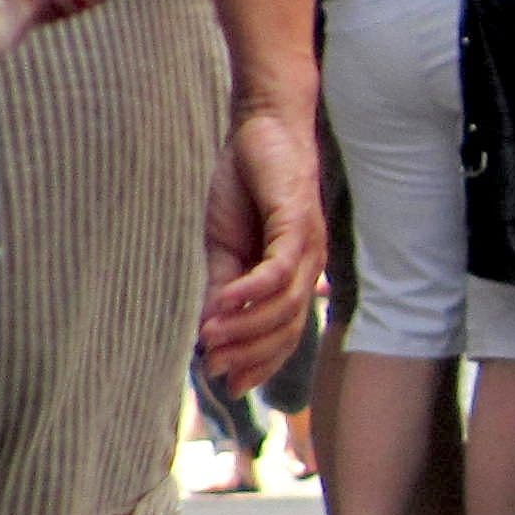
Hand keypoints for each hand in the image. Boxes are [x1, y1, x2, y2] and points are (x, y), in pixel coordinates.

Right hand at [198, 104, 322, 397]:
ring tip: (209, 340)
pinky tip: (225, 304)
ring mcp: (307, 247)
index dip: (260, 362)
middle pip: (287, 328)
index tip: (228, 385)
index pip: (285, 333)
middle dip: (251, 354)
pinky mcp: (297, 222)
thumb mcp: (224, 246)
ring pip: (283, 304)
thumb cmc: (244, 186)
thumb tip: (207, 332)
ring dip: (246, 327)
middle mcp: (308, 268)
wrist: (261, 129)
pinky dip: (251, 290)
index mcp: (293, 277)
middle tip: (214, 368)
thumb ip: (223, 287)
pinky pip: (278, 268)